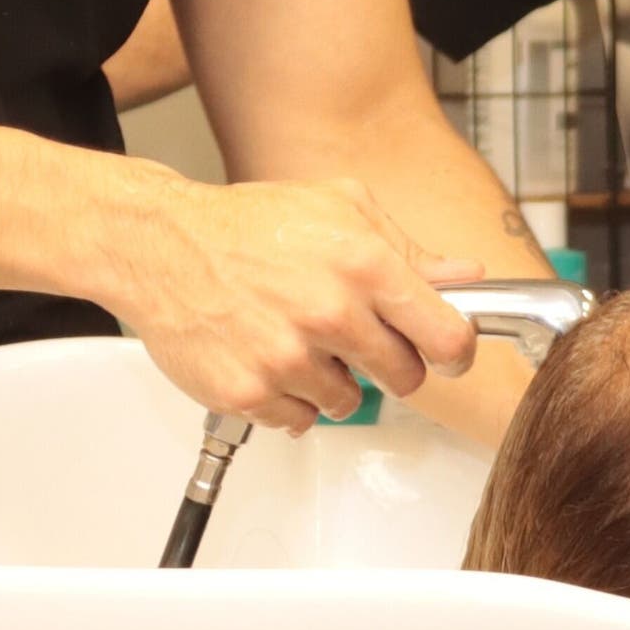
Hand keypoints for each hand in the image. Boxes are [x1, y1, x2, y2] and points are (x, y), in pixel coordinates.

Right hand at [98, 171, 482, 429]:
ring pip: (349, 402)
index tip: (448, 354)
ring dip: (335, 381)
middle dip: (391, 364)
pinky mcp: (247, 392)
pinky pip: (299, 420)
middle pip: (404, 379)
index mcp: (365, 265)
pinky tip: (270, 359)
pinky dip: (291, 400)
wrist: (161, 245)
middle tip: (359, 341)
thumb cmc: (251, 224)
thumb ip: (410, 251)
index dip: (455, 352)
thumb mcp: (342, 209)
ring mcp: (286, 358)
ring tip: (301, 340)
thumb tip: (468, 276)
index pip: (447, 337)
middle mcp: (329, 314)